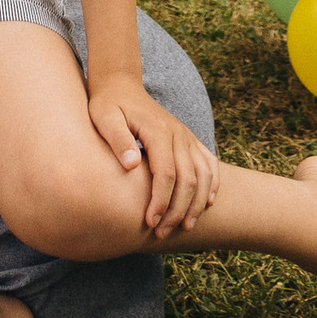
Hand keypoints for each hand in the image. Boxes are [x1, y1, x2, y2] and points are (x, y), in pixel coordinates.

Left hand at [85, 76, 219, 239]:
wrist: (121, 84)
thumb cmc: (108, 104)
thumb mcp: (104, 118)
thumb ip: (117, 140)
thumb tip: (131, 165)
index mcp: (158, 131)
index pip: (166, 174)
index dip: (160, 201)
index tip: (150, 222)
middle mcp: (178, 134)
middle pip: (187, 180)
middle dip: (177, 210)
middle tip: (162, 233)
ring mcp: (186, 136)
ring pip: (203, 175)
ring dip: (197, 204)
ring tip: (186, 227)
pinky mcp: (189, 139)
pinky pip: (209, 163)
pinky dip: (212, 184)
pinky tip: (208, 203)